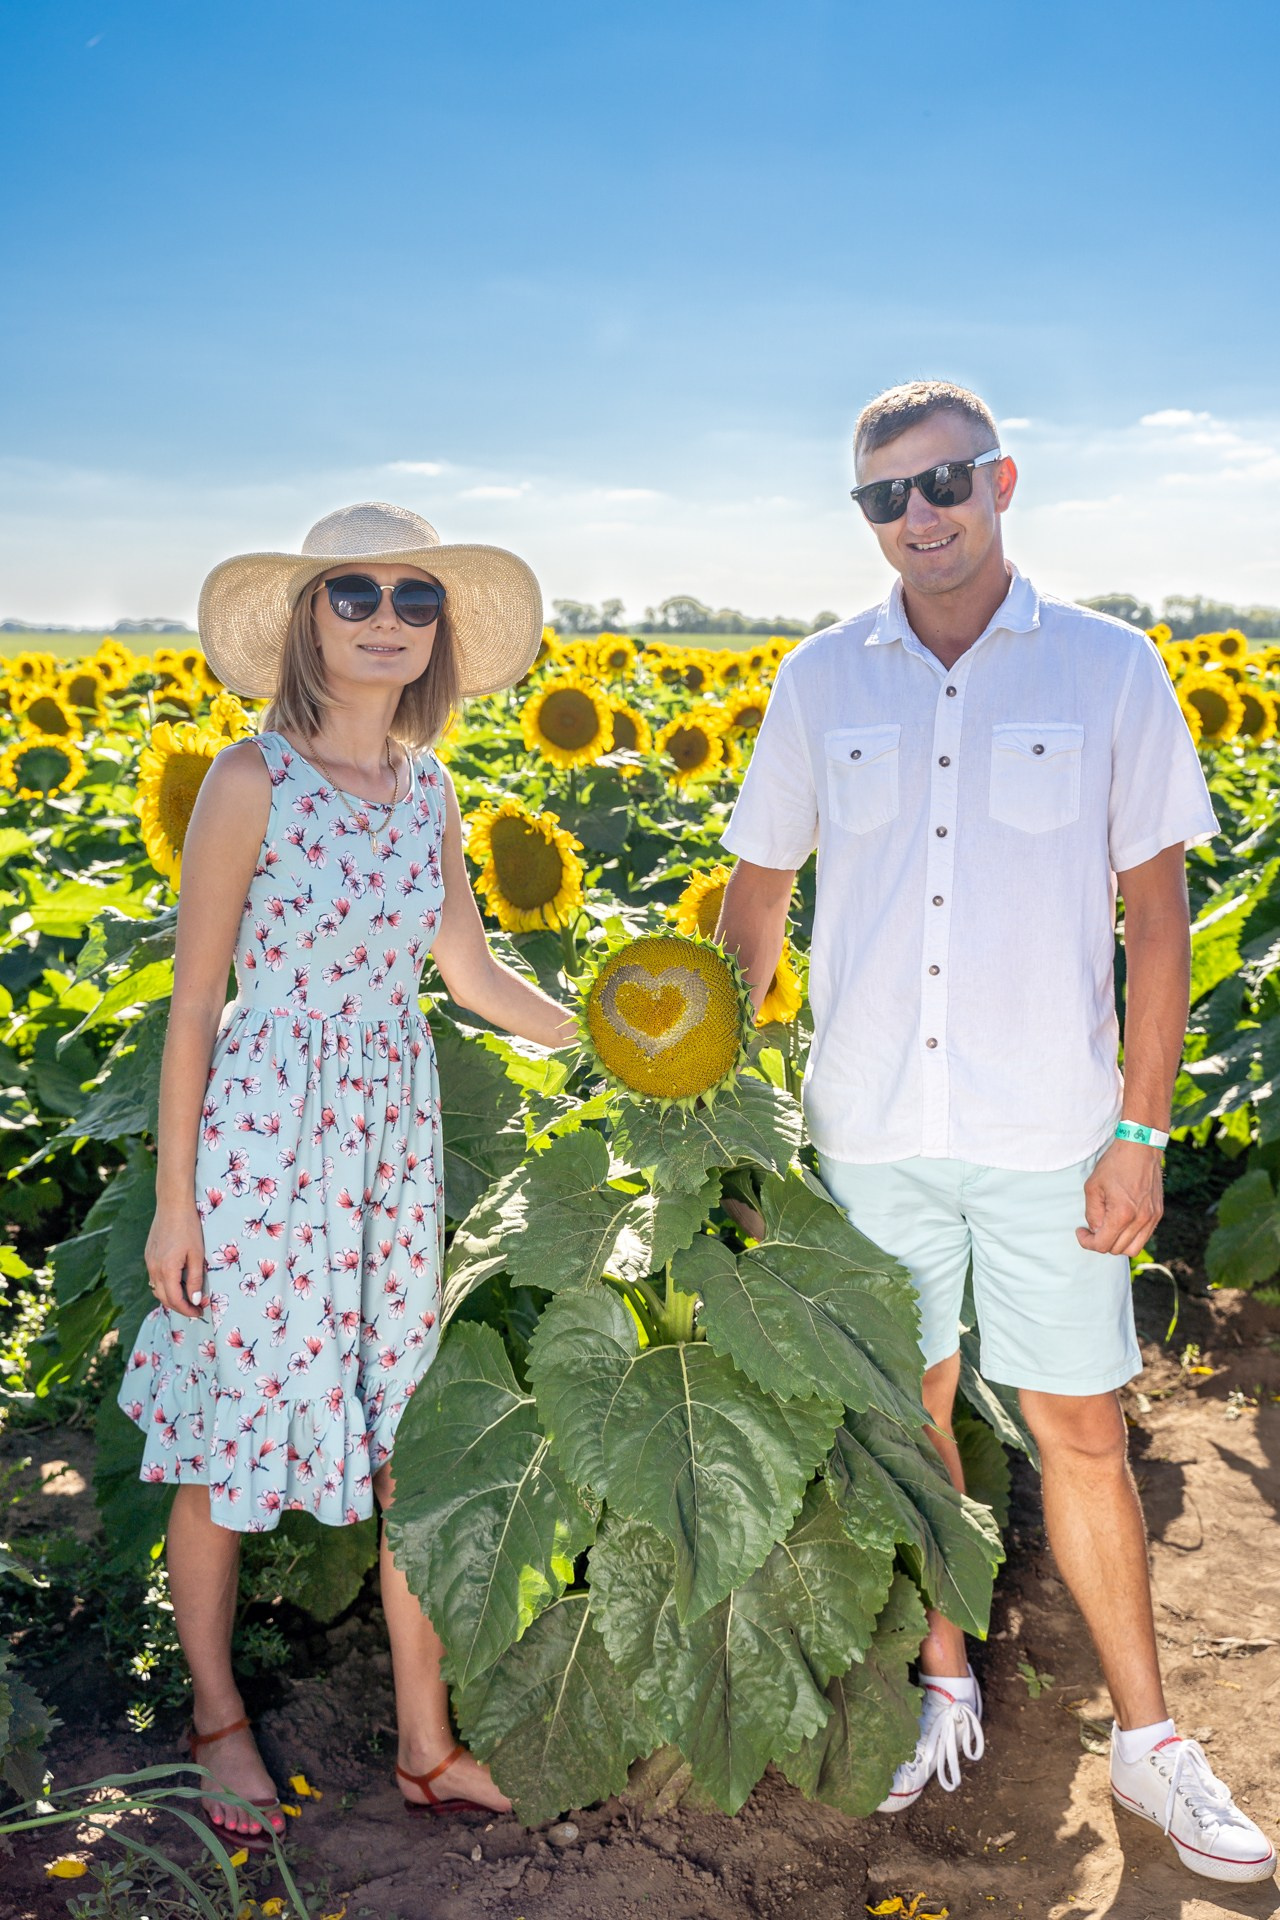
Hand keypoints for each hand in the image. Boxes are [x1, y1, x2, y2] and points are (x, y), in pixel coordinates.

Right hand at [145, 1205, 206, 1318]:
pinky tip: (177, 1282)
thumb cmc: (189, 1228)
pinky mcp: (148, 1255)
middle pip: (163, 1298)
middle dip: (179, 1307)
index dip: (187, 1310)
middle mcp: (153, 1269)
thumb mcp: (197, 1255)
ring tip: (187, 1298)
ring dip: (170, 1297)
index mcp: (166, 1270)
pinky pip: (154, 1278)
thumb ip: (195, 1279)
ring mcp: (149, 1262)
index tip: (199, 1313)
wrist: (172, 1206)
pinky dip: (164, 1286)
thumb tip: (194, 1300)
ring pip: (157, 1289)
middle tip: (195, 1310)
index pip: (174, 1300)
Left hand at [1075, 1139, 1163, 1257]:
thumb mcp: (1093, 1187)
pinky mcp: (1158, 1214)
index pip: (1103, 1245)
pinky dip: (1131, 1236)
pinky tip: (1121, 1223)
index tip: (1081, 1232)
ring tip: (1107, 1228)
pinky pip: (1144, 1236)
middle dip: (1100, 1242)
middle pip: (1117, 1249)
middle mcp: (1141, 1220)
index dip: (1087, 1242)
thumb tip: (1096, 1231)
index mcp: (1122, 1214)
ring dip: (1117, 1243)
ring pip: (1133, 1248)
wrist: (1141, 1147)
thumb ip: (1092, 1214)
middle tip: (1091, 1229)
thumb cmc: (1115, 1164)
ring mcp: (1152, 1218)